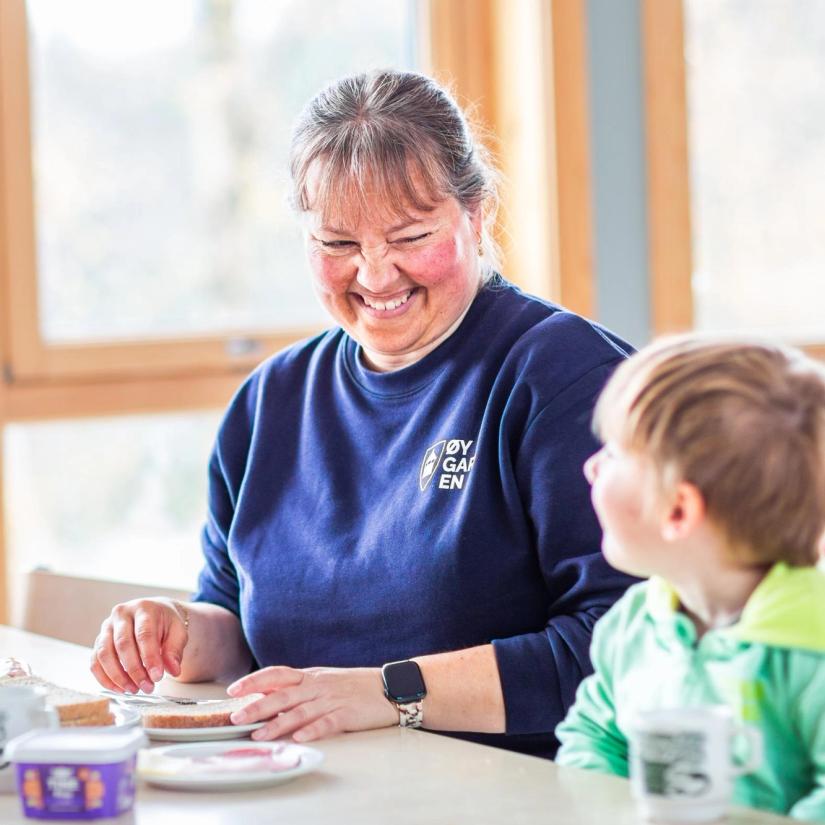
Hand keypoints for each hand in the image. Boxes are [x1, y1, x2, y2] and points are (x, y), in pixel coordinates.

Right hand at [90, 598, 188, 693]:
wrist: (155, 613)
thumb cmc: (166, 623)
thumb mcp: (178, 632)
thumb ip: (175, 650)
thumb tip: (173, 670)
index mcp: (144, 608)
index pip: (144, 634)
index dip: (150, 657)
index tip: (157, 677)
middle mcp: (122, 614)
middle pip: (122, 644)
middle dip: (134, 670)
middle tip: (147, 687)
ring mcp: (107, 627)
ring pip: (104, 653)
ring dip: (118, 676)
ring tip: (134, 689)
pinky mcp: (99, 640)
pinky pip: (95, 662)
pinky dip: (105, 678)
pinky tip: (119, 689)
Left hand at [227, 666, 397, 741]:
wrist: (390, 687)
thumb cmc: (354, 686)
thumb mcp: (323, 680)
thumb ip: (299, 688)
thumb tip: (267, 697)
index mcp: (311, 676)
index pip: (277, 674)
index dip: (254, 681)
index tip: (234, 690)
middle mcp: (318, 686)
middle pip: (283, 695)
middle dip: (257, 706)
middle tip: (236, 717)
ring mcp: (332, 700)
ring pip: (300, 711)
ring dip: (278, 724)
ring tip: (259, 735)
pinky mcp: (348, 714)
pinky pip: (328, 722)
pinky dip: (313, 730)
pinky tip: (300, 738)